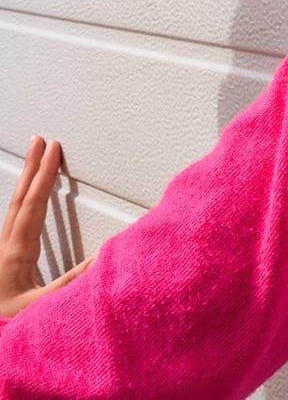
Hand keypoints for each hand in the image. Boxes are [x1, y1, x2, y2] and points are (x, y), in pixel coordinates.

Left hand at [1, 137, 94, 318]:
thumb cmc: (6, 322)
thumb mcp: (40, 307)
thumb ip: (71, 282)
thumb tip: (101, 256)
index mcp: (15, 254)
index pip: (33, 206)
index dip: (44, 176)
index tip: (53, 151)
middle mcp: (5, 248)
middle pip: (19, 200)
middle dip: (32, 169)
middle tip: (39, 141)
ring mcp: (1, 253)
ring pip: (13, 209)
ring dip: (26, 182)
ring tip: (35, 161)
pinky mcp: (2, 261)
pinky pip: (13, 221)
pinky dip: (22, 201)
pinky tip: (26, 201)